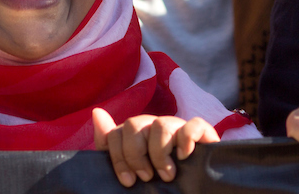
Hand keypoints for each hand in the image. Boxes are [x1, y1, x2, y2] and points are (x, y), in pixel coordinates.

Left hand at [92, 108, 218, 187]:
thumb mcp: (129, 167)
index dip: (118, 158)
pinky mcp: (202, 132)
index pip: (117, 133)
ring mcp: (178, 127)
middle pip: (134, 124)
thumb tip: (96, 112)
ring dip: (160, 154)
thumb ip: (110, 144)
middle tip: (147, 177)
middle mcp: (155, 126)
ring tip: (168, 175)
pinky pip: (194, 124)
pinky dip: (187, 140)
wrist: (191, 190)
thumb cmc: (157, 180)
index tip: (128, 181)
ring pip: (161, 124)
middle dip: (136, 156)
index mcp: (137, 134)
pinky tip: (185, 157)